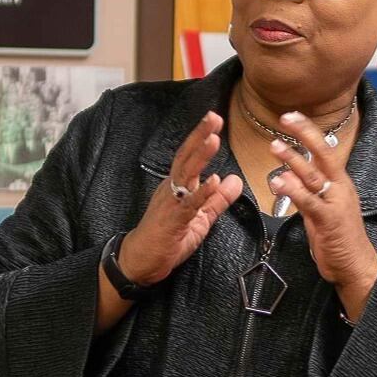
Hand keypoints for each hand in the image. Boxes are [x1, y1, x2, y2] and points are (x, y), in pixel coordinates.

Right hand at [119, 112, 243, 285]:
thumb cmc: (167, 238)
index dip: (201, 137)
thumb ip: (217, 199)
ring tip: (213, 139)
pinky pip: (188, 204)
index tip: (214, 119)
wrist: (141, 260)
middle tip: (214, 117)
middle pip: (186, 157)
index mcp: (177, 185)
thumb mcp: (199, 217)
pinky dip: (202, 192)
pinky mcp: (172, 220)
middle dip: (200, 136)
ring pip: (185, 175)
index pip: (189, 156)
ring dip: (200, 157)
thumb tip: (235, 179)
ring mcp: (171, 202)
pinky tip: (215, 181)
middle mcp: (171, 188)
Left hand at [268, 112, 376, 316]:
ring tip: (275, 146)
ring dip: (294, 160)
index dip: (309, 132)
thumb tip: (290, 173)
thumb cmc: (338, 236)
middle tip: (286, 118)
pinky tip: (279, 181)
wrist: (356, 265)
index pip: (325, 150)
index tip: (292, 116)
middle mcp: (340, 187)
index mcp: (340, 182)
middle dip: (306, 134)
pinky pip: (309, 202)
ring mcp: (336, 203)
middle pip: (324, 154)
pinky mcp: (329, 220)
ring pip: (314, 175)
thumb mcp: (322, 208)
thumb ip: (308, 191)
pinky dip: (293, 190)